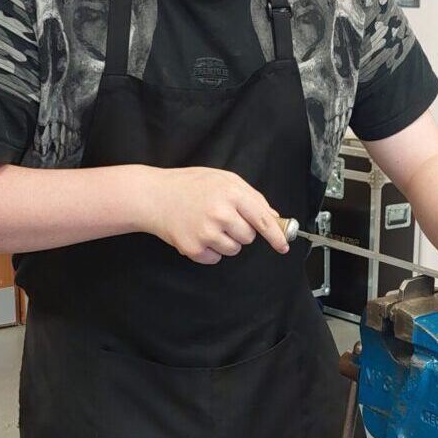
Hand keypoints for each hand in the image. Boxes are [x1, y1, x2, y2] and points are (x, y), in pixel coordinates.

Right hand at [136, 166, 289, 263]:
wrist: (154, 196)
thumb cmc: (190, 184)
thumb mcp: (225, 179)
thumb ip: (252, 196)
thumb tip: (273, 216)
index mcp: (232, 193)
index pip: (263, 220)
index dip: (276, 235)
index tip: (283, 245)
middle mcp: (221, 214)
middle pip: (249, 237)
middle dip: (241, 230)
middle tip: (223, 217)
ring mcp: (206, 233)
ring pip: (234, 249)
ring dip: (226, 241)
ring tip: (208, 224)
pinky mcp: (193, 248)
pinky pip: (215, 258)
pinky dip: (210, 250)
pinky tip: (198, 233)